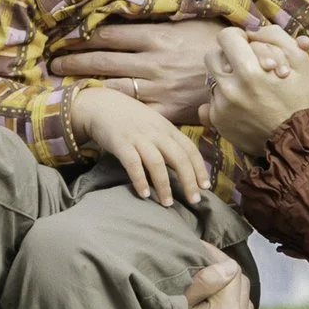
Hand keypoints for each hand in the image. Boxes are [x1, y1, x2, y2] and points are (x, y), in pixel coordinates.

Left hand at [52, 20, 219, 120]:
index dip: (85, 35)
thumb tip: (136, 7)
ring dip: (86, 85)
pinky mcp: (167, 110)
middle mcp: (152, 61)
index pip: (110, 34)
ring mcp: (158, 88)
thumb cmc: (218, 44)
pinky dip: (115, 111)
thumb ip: (162, 19)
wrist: (246, 74)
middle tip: (53, 63)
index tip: (66, 37)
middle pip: (103, 59)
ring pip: (113, 85)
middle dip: (74, 61)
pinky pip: (135, 111)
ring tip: (64, 85)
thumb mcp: (191, 22)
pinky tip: (99, 111)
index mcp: (157, 36)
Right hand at [70, 83, 208, 207]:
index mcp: (167, 128)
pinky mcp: (121, 144)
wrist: (102, 105)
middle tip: (195, 201)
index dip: (200, 168)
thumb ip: (168, 141)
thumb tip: (184, 166)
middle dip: (189, 181)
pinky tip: (144, 194)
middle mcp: (156, 133)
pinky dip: (140, 180)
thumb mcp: (154, 125)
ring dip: (164, 185)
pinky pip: (133, 164)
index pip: (190, 149)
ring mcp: (138, 138)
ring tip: (167, 204)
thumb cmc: (130, 119)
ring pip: (157, 163)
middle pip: (179, 158)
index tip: (206, 186)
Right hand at [158, 249, 251, 308]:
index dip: (216, 257)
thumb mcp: (172, 302)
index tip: (199, 251)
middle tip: (201, 268)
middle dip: (225, 276)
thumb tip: (229, 265)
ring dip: (229, 298)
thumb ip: (205, 281)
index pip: (234, 271)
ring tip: (205, 292)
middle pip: (242, 290)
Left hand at [203, 23, 308, 160]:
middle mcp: (230, 88)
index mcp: (249, 70)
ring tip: (247, 88)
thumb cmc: (300, 98)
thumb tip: (251, 31)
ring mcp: (221, 106)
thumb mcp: (300, 60)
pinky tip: (243, 105)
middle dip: (227, 56)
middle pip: (212, 56)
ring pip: (213, 79)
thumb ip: (275, 36)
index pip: (226, 37)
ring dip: (227, 79)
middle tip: (244, 65)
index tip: (246, 45)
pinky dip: (225, 99)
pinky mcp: (218, 121)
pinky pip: (212, 100)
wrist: (296, 139)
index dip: (237, 37)